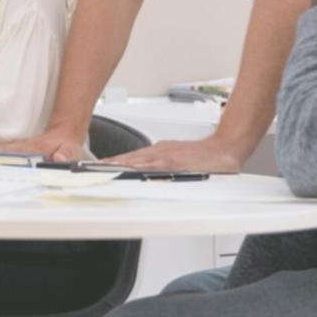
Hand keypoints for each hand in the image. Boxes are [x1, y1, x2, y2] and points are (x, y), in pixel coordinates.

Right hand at [0, 128, 87, 162]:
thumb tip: (59, 158)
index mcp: (36, 149)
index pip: (19, 153)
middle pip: (4, 152)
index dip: (6, 156)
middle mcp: (24, 147)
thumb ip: (66, 155)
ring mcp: (20, 147)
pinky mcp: (18, 149)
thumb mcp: (72, 151)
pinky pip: (3, 151)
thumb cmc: (67, 145)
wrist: (64, 133)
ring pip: (1, 151)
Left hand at [103, 135, 245, 172]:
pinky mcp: (178, 161)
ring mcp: (168, 156)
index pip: (130, 158)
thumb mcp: (176, 156)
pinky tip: (134, 170)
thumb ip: (160, 162)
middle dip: (111, 164)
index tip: (95, 168)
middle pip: (130, 158)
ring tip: (106, 169)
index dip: (112, 162)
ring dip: (122, 165)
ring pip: (140, 160)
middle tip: (92, 169)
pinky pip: (158, 165)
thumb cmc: (202, 154)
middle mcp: (160, 151)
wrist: (225, 147)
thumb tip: (144, 169)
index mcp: (158, 151)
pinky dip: (144, 167)